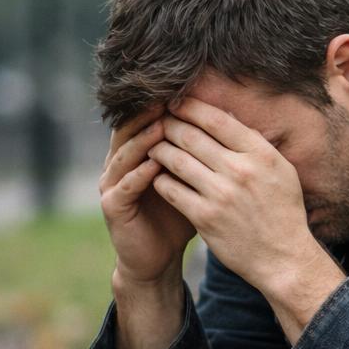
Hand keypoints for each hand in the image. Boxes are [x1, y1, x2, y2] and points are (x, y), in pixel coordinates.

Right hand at [99, 106, 196, 288]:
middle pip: (131, 130)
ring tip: (161, 125)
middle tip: (168, 97)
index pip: (148, 121)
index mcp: (139, 154)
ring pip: (125, 154)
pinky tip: (154, 165)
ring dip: (143, 140)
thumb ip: (204, 157)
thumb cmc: (179, 217)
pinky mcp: (112, 206)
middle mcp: (120, 164)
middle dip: (149, 114)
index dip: (164, 107)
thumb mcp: (194, 183)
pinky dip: (139, 174)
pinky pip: (125, 186)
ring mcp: (113, 184)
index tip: (185, 91)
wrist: (158, 258)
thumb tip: (236, 128)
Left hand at [146, 97, 323, 295]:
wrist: (284, 259)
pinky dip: (160, 178)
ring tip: (154, 147)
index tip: (176, 102)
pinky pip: (170, 189)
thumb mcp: (283, 172)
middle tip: (158, 122)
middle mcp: (240, 171)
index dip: (190, 106)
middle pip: (190, 135)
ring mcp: (220, 195)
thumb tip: (228, 118)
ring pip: (175, 159)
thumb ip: (256, 144)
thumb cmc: (283, 213)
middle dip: (169, 124)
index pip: (216, 119)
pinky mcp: (204, 218)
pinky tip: (159, 176)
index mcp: (260, 155)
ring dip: (159, 149)